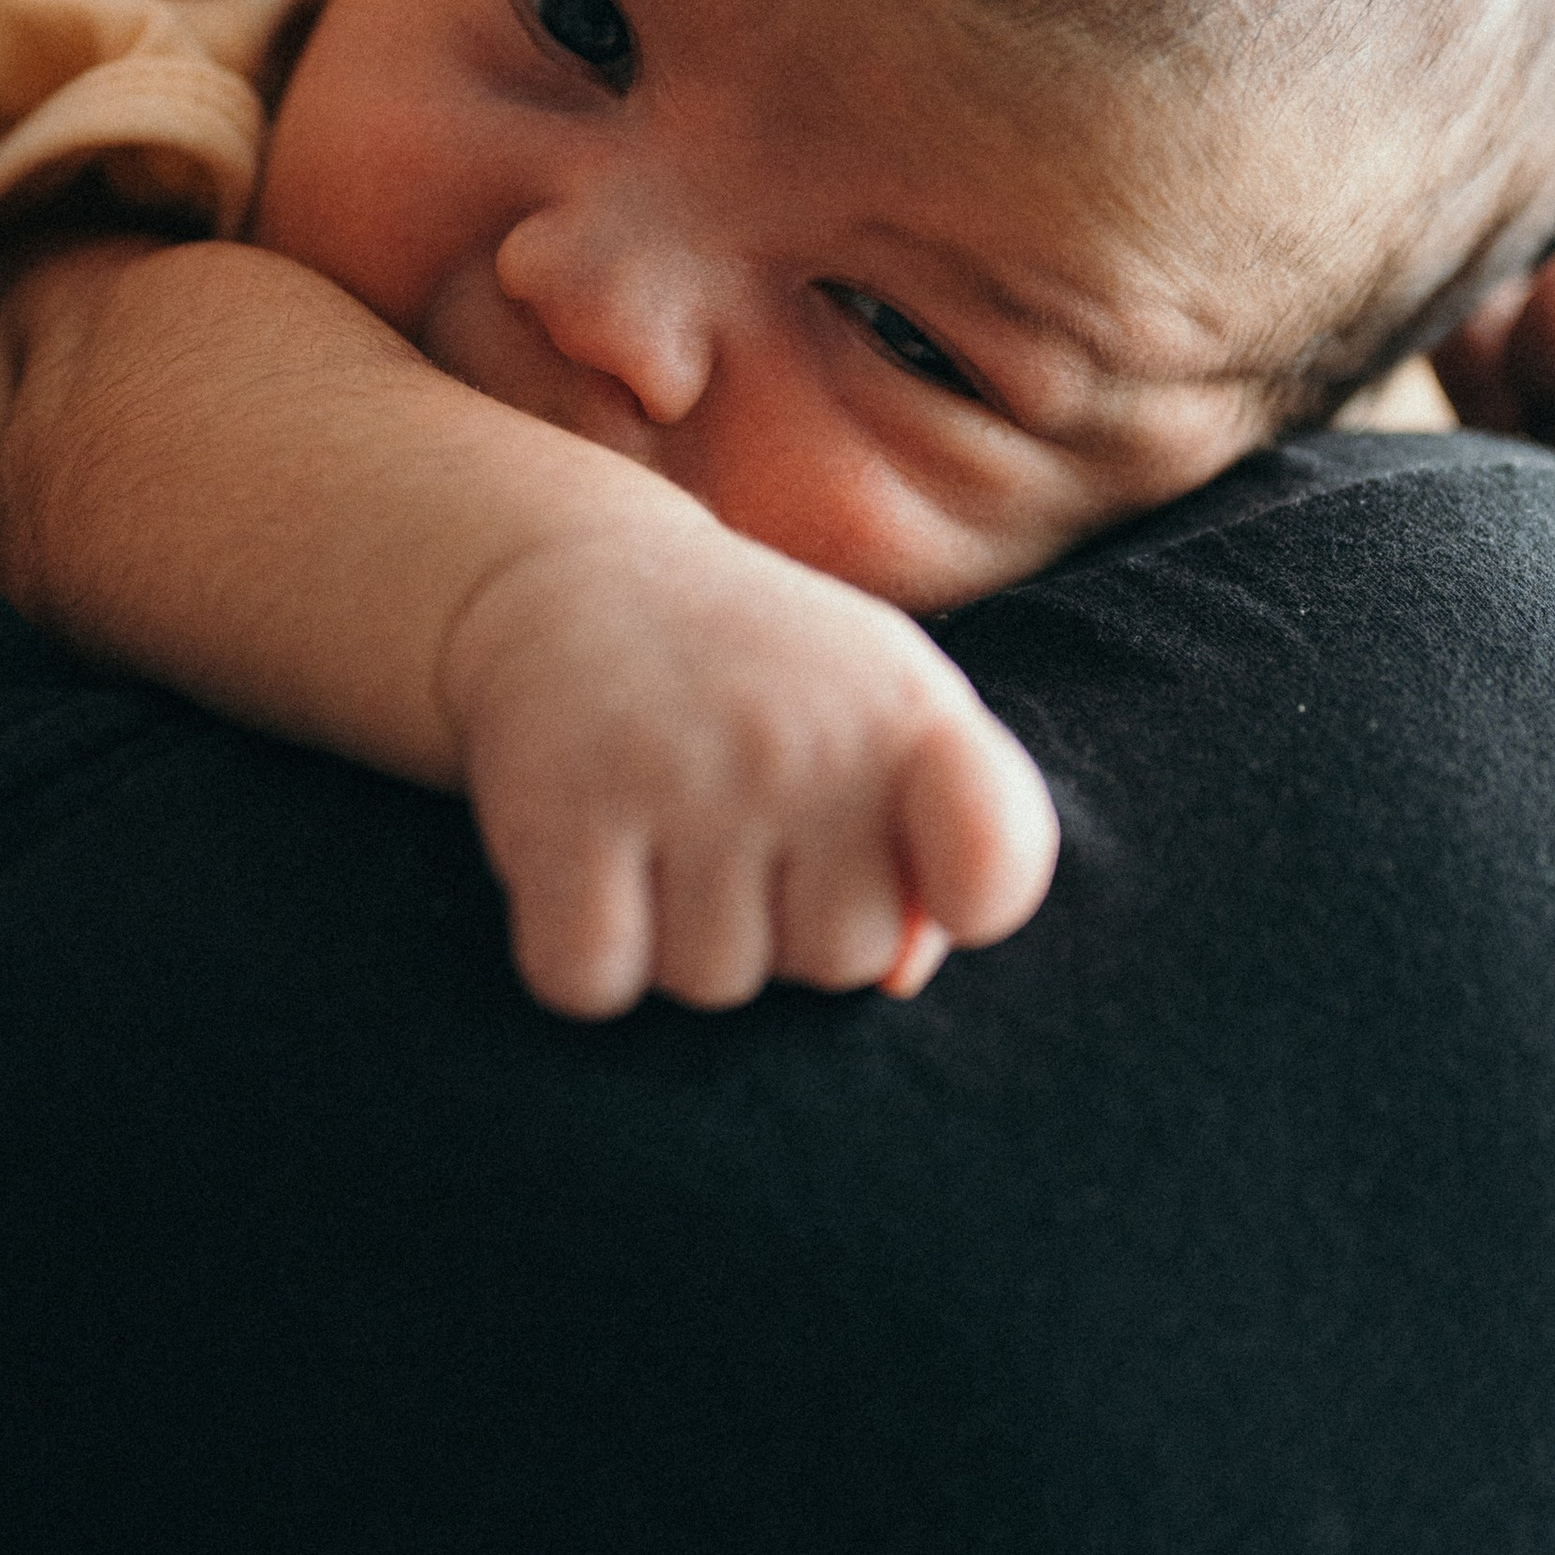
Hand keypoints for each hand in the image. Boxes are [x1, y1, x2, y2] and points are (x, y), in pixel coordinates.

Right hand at [438, 513, 1058, 1020]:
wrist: (575, 573)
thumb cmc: (761, 680)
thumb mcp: (880, 714)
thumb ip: (944, 844)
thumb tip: (897, 975)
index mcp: (906, 710)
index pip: (994, 863)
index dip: (969, 899)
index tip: (937, 884)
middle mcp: (802, 740)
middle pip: (843, 960)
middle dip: (792, 919)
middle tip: (741, 817)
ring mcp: (680, 777)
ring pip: (715, 982)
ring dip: (683, 933)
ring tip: (665, 825)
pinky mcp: (560, 812)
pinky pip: (595, 980)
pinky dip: (585, 952)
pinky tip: (590, 860)